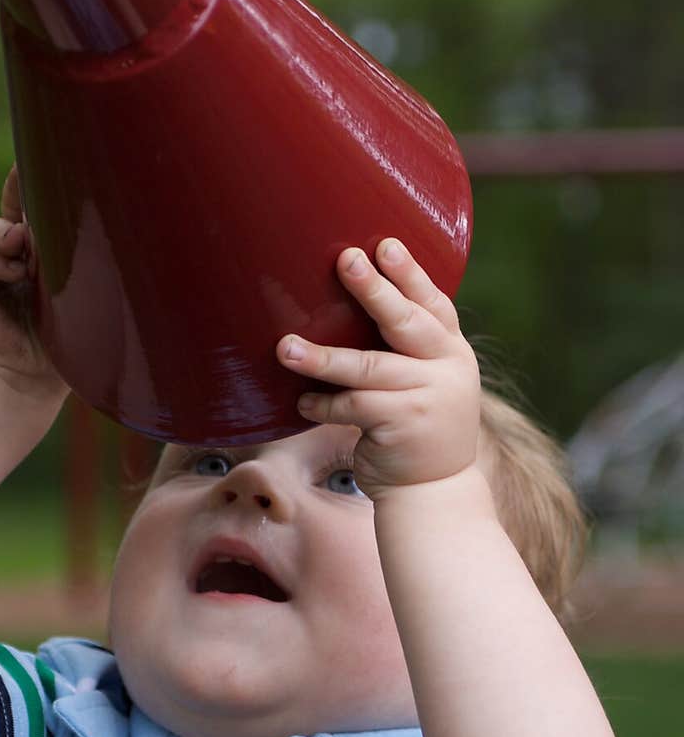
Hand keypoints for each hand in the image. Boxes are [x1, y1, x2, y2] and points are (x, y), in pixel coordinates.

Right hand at [0, 165, 69, 398]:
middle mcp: (19, 255)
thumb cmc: (66, 343)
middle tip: (26, 178)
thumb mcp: (79, 295)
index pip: (47, 210)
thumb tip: (66, 228)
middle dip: (20, 192)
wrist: (26, 378)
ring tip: (20, 247)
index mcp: (50, 254)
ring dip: (5, 234)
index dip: (45, 184)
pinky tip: (8, 274)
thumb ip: (75, 261)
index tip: (56, 156)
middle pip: (16, 208)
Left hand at [276, 239, 479, 501]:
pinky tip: (301, 402)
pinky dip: (323, 404)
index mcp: (452, 350)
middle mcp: (447, 368)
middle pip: (405, 322)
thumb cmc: (417, 427)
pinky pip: (353, 407)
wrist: (435, 492)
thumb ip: (406, 349)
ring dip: (322, 357)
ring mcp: (427, 397)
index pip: (432, 303)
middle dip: (374, 289)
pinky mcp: (403, 426)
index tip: (385, 244)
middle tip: (345, 260)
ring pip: (368, 368)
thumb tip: (346, 304)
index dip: (410, 274)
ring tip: (285, 347)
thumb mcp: (427, 382)